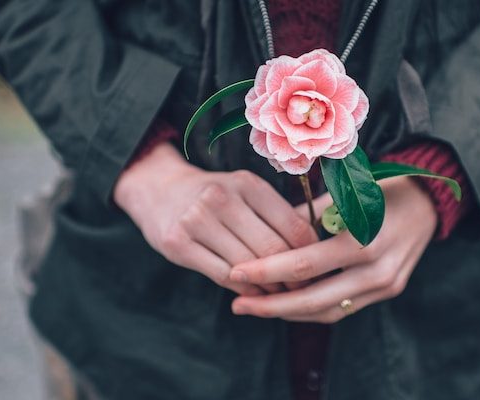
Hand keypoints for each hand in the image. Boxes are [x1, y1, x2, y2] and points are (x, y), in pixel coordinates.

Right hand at [113, 142, 317, 295]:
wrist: (159, 189)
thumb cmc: (216, 197)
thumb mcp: (246, 191)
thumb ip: (278, 214)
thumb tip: (320, 246)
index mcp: (248, 183)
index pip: (294, 227)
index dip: (311, 255)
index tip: (319, 269)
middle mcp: (222, 197)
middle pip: (272, 249)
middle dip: (293, 276)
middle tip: (304, 289)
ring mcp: (197, 219)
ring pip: (248, 266)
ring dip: (270, 287)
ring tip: (282, 294)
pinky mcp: (177, 243)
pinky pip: (223, 276)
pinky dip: (244, 290)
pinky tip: (254, 292)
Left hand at [228, 176, 436, 322]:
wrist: (430, 202)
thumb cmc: (383, 187)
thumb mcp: (346, 193)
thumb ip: (308, 217)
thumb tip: (266, 234)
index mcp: (364, 239)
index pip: (305, 264)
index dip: (267, 271)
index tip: (235, 272)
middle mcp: (377, 269)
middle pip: (314, 299)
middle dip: (271, 305)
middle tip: (238, 305)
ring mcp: (386, 285)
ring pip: (328, 311)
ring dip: (290, 313)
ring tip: (257, 307)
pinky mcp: (388, 291)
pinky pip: (343, 308)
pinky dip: (313, 308)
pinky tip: (289, 304)